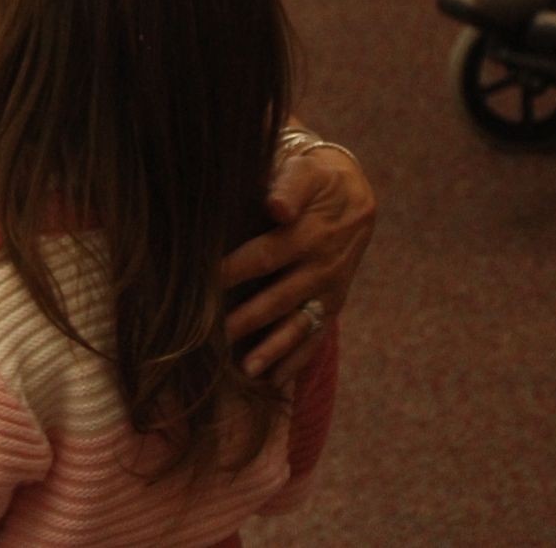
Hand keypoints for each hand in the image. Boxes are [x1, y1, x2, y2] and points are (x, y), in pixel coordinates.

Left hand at [218, 148, 375, 383]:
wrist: (353, 195)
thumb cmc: (314, 180)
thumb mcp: (305, 173)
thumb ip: (289, 188)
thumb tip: (276, 208)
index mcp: (308, 235)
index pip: (264, 257)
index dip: (233, 272)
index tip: (202, 287)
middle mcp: (320, 268)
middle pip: (278, 299)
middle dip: (246, 320)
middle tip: (212, 340)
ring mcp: (329, 291)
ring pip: (299, 326)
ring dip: (273, 350)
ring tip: (247, 371)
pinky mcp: (333, 305)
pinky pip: (315, 337)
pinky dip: (296, 360)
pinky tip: (274, 382)